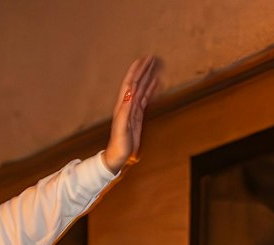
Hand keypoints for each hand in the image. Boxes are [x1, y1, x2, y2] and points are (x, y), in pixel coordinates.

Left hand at [102, 56, 160, 172]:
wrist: (118, 156)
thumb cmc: (118, 144)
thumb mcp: (121, 128)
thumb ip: (125, 111)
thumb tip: (130, 94)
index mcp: (122, 106)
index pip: (129, 85)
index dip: (134, 72)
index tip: (141, 60)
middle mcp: (127, 105)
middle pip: (136, 83)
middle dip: (143, 70)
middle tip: (151, 58)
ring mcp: (132, 110)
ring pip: (141, 89)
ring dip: (147, 77)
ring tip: (154, 66)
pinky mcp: (137, 115)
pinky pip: (145, 98)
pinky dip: (150, 89)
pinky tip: (155, 82)